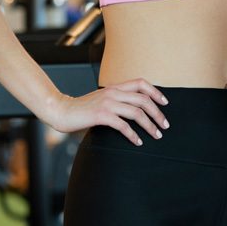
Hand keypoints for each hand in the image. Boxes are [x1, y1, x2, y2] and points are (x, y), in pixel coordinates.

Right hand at [47, 79, 169, 145]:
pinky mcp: (101, 115)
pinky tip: (137, 142)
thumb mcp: (102, 99)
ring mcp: (107, 103)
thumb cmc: (82, 109)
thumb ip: (116, 100)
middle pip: (143, 99)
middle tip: (165, 125)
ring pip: (137, 112)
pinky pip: (123, 125)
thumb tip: (135, 110)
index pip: (141, 83)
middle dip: (157, 113)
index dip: (156, 92)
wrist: (61, 110)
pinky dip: (133, 135)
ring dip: (149, 125)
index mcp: (114, 87)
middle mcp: (113, 92)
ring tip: (156, 135)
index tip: (165, 103)